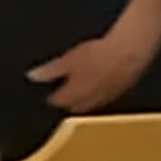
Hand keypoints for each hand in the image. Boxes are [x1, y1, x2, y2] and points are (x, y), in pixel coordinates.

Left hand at [29, 26, 160, 113]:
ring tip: (79, 86)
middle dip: (66, 101)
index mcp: (73, 96)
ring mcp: (105, 98)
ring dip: (83, 98)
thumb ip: (50, 71)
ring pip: (90, 103)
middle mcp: (88, 102)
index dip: (50, 96)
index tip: (45, 91)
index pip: (56, 102)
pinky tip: (100, 81)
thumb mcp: (68, 60)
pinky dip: (98, 92)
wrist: (129, 53)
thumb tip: (31, 76)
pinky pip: (104, 96)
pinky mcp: (120, 91)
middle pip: (73, 106)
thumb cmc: (97, 55)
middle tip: (60, 90)